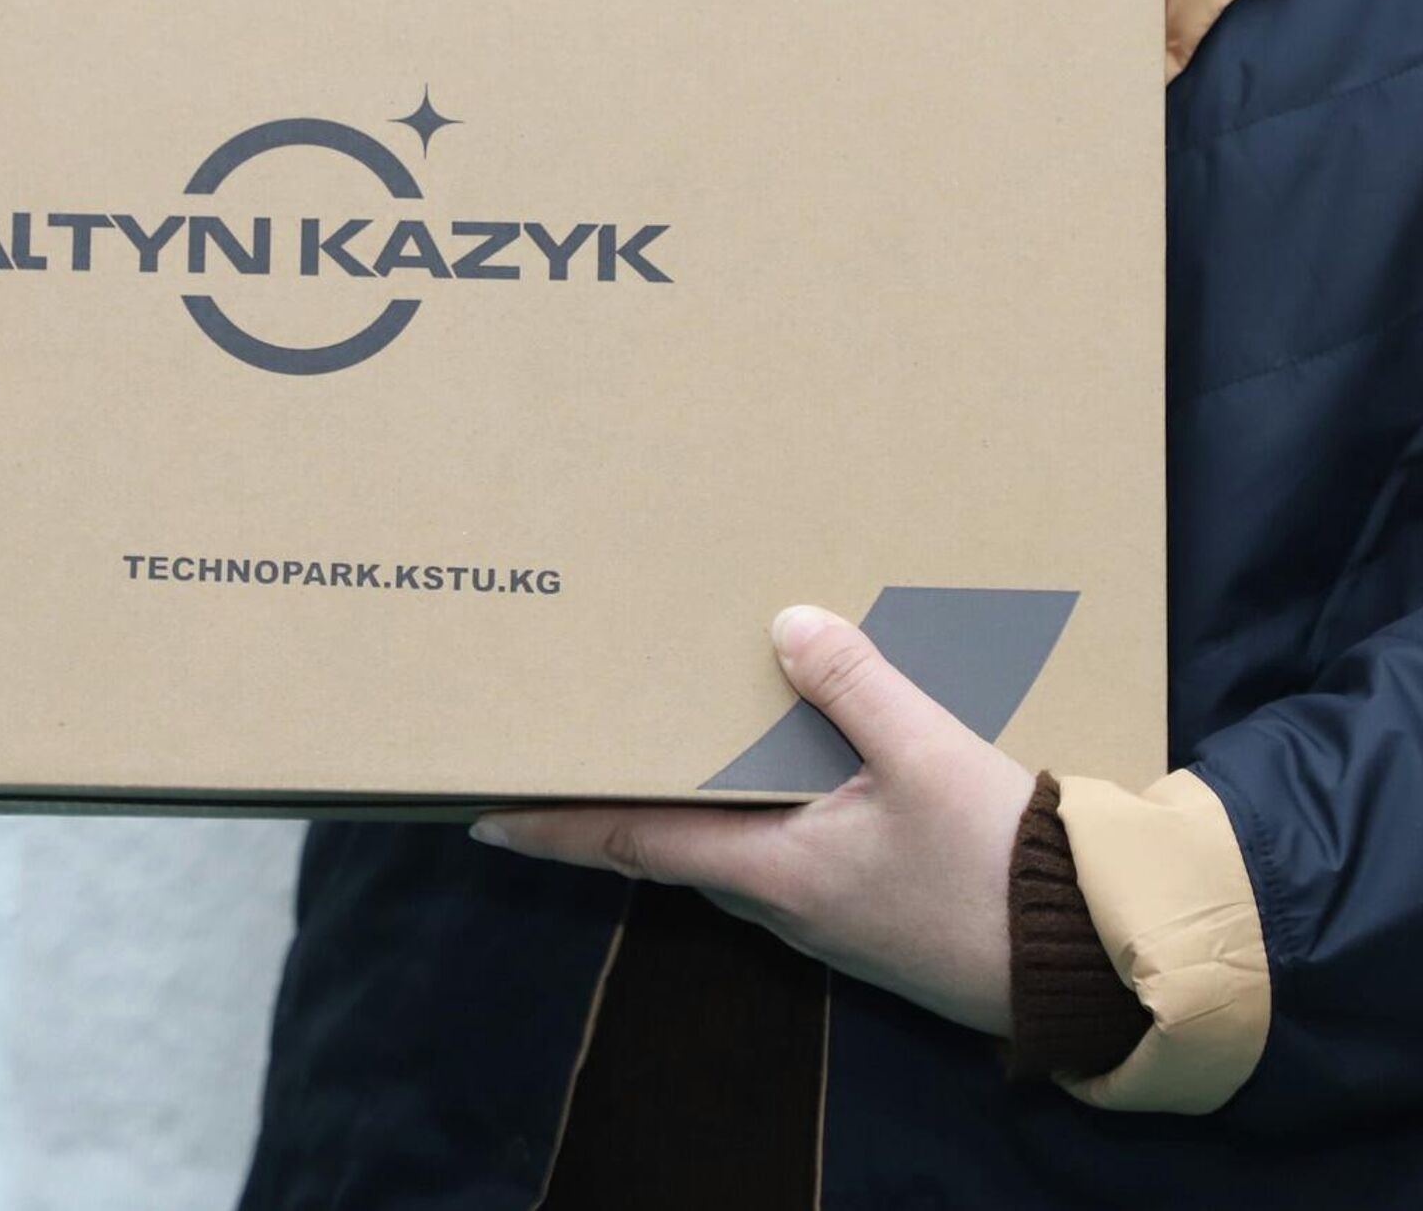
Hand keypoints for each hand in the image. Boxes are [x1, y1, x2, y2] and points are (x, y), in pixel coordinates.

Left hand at [469, 606, 1037, 1039]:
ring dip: (691, 798)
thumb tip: (785, 623)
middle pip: (676, 844)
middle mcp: (786, 903)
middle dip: (617, 799)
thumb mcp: (929, 760)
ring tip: (662, 736)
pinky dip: (759, 805)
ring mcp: (830, 914)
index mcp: (776, 872)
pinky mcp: (872, 909)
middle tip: (572, 747)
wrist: (1101, 960)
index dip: (557, 827)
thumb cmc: (1006, 866)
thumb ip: (855, 686)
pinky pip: (789, 849)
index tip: (483, 815)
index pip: (637, 843)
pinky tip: (780, 760)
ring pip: (733, 847)